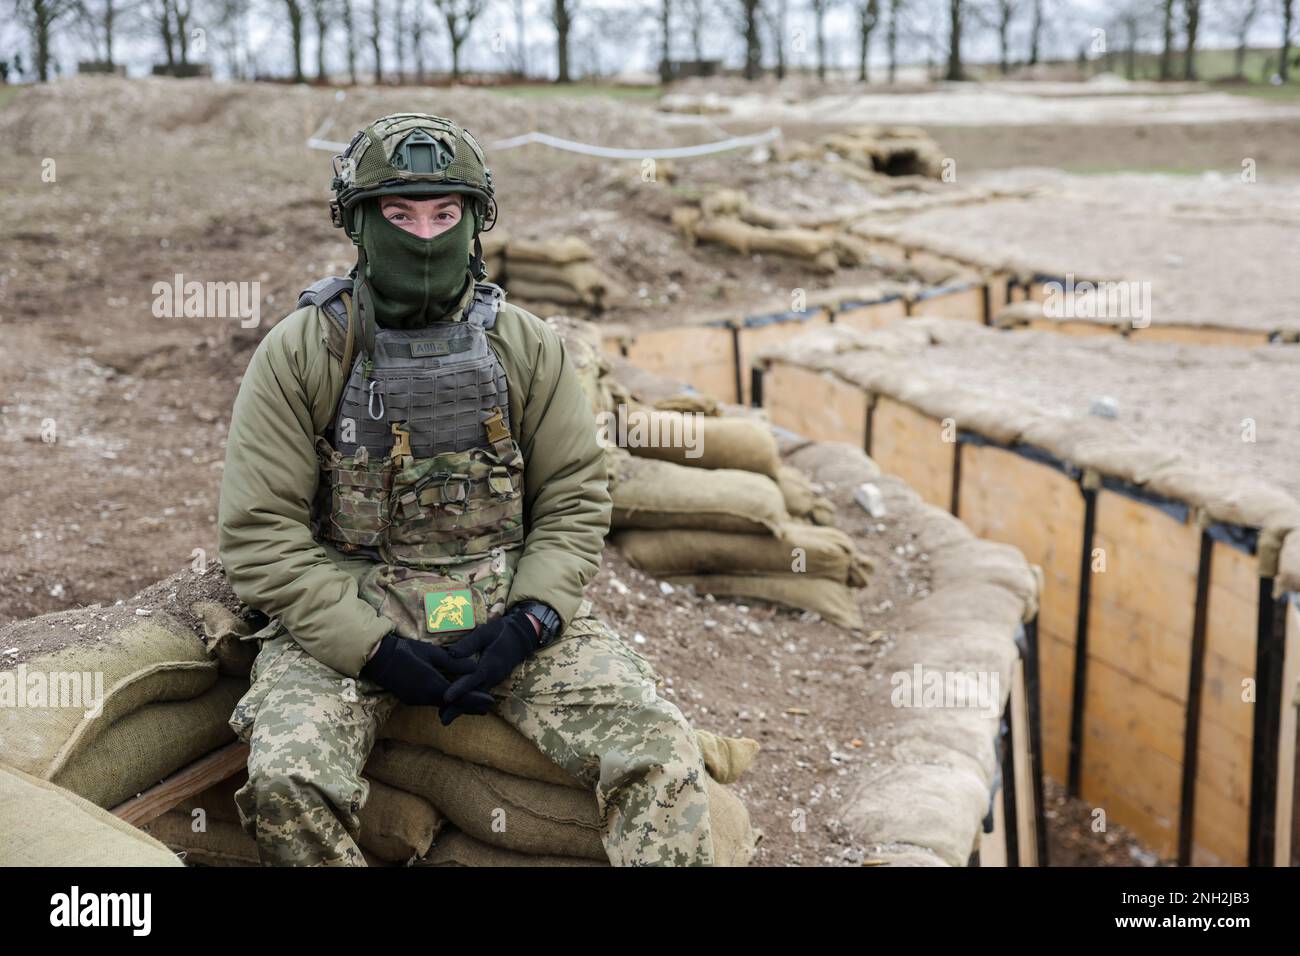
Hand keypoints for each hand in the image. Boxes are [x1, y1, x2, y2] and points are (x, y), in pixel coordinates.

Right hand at [361, 633, 495, 714]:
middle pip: (453, 704)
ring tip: (474, 705)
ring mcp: (417, 700)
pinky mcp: (411, 699)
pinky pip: (432, 702)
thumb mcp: (432, 653)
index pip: (460, 696)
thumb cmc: (406, 651)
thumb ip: (454, 662)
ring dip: (457, 705)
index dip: (476, 699)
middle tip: (487, 709)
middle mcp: (426, 697)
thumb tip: (475, 667)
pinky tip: (451, 700)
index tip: (491, 702)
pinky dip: (445, 702)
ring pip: (442, 704)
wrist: (379, 659)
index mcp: (433, 685)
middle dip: (470, 706)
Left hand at [438, 607, 540, 724]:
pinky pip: (480, 694)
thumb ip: (468, 643)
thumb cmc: (500, 632)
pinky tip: (458, 707)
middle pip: (474, 696)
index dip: (459, 689)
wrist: (521, 637)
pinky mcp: (493, 680)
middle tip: (442, 720)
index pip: (472, 679)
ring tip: (445, 717)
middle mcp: (492, 676)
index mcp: (490, 664)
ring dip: (463, 707)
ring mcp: (494, 680)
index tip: (445, 698)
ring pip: (477, 697)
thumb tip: (450, 653)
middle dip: (459, 708)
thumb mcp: (485, 632)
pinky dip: (469, 702)